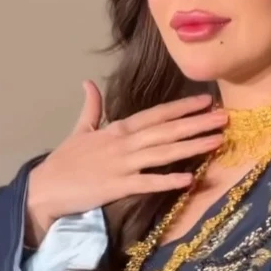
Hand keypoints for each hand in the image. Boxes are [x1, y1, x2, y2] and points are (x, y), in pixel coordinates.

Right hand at [26, 83, 227, 237]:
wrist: (45, 187)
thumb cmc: (64, 162)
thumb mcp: (79, 130)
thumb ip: (90, 108)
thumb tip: (88, 83)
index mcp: (117, 129)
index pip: (156, 114)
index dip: (182, 107)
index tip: (206, 100)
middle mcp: (123, 143)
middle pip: (166, 130)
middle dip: (197, 123)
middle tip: (225, 117)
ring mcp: (121, 165)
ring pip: (163, 153)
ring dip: (192, 146)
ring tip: (217, 141)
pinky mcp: (117, 187)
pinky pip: (147, 182)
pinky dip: (168, 180)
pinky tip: (189, 179)